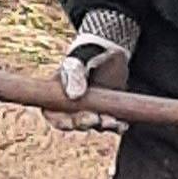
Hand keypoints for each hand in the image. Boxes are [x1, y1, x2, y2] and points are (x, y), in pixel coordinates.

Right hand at [46, 9, 135, 132]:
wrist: (108, 52)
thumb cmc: (87, 54)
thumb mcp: (79, 60)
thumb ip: (75, 74)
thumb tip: (74, 96)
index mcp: (57, 97)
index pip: (55, 116)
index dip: (64, 122)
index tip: (74, 121)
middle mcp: (72, 108)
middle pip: (75, 124)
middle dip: (86, 124)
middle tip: (96, 119)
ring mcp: (90, 111)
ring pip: (94, 125)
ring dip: (103, 126)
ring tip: (112, 121)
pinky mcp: (107, 112)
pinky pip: (111, 124)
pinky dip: (117, 126)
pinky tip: (123, 125)